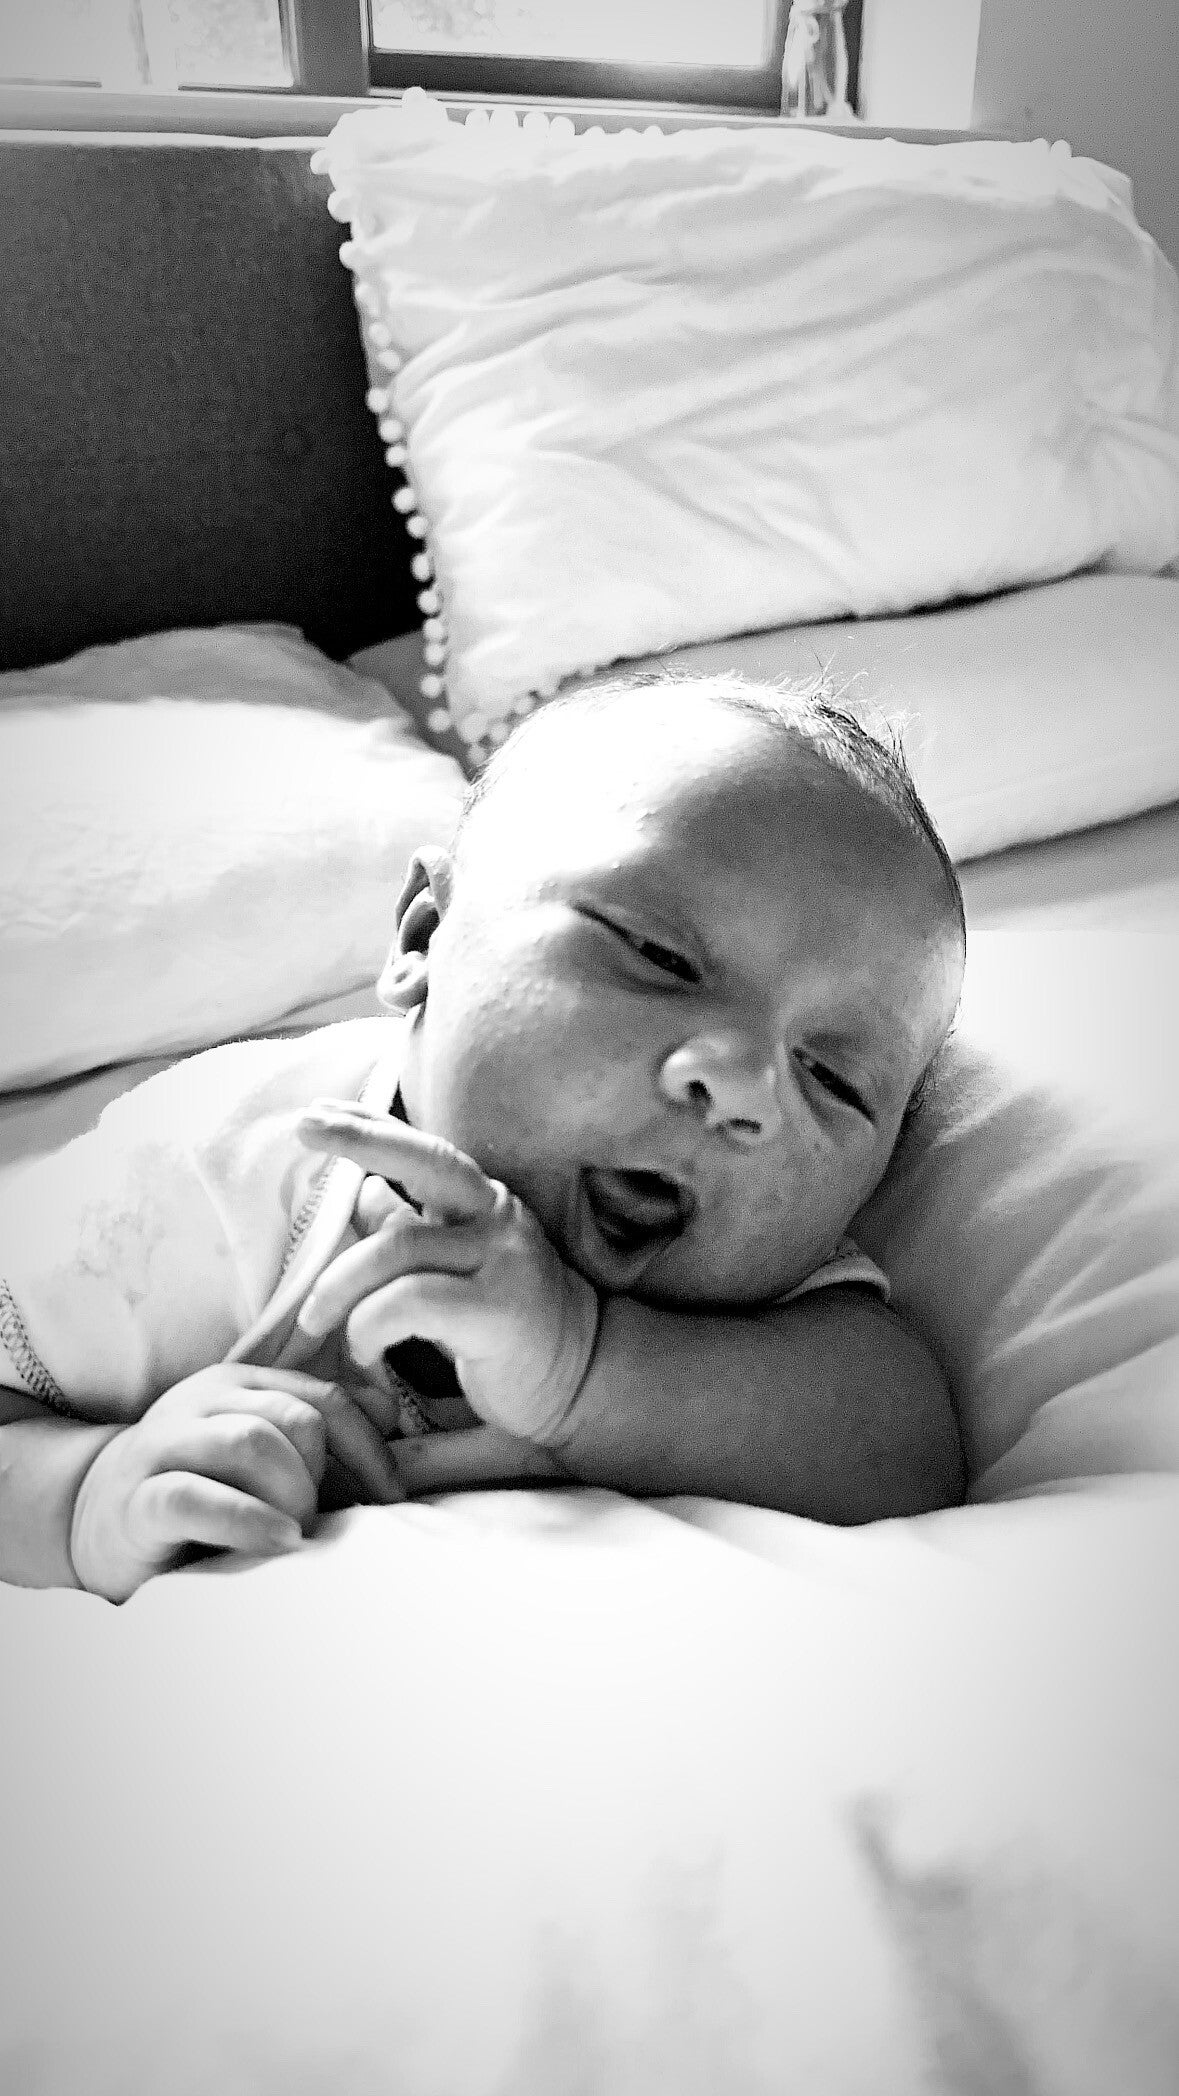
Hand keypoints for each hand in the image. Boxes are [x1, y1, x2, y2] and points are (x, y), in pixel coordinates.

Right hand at [70, 1363, 402, 1602]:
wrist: (96, 1518)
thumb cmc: (201, 1489)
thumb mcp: (263, 1455)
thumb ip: (320, 1434)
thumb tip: (387, 1414)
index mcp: (242, 1385)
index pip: (326, 1399)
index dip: (369, 1449)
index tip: (392, 1498)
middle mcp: (204, 1402)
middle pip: (295, 1418)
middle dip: (325, 1475)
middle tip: (323, 1521)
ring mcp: (166, 1445)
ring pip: (251, 1443)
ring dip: (291, 1495)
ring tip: (295, 1534)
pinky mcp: (139, 1498)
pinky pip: (197, 1496)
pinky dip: (247, 1520)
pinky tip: (277, 1543)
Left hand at [295, 1103, 600, 1446]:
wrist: (575, 1383)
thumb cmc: (502, 1329)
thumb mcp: (452, 1272)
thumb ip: (412, 1232)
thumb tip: (363, 1193)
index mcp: (484, 1205)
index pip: (425, 1150)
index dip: (372, 1125)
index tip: (318, 1110)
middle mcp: (498, 1218)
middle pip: (425, 1162)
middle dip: (360, 1138)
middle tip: (304, 1128)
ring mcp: (502, 1260)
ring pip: (396, 1248)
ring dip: (338, 1286)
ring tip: (316, 1322)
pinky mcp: (497, 1310)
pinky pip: (407, 1302)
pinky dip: (368, 1324)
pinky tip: (364, 1350)